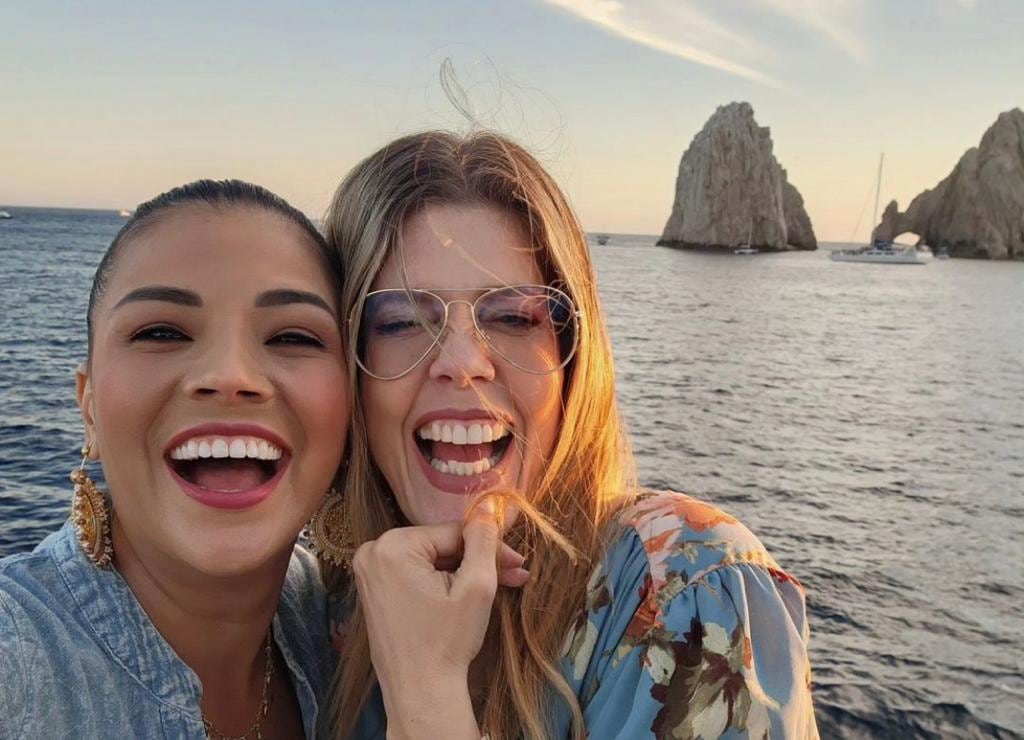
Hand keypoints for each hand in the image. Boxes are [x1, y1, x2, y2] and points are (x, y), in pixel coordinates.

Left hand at [352, 507, 526, 738]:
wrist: (420, 693)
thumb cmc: (446, 643)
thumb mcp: (475, 586)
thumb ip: (483, 540)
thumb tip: (488, 506)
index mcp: (392, 546)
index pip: (454, 533)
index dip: (490, 546)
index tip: (518, 561)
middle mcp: (373, 553)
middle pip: (442, 545)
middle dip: (480, 560)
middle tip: (515, 573)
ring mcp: (370, 573)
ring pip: (432, 561)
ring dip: (466, 572)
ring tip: (502, 584)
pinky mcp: (375, 592)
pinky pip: (417, 575)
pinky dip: (444, 583)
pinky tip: (471, 594)